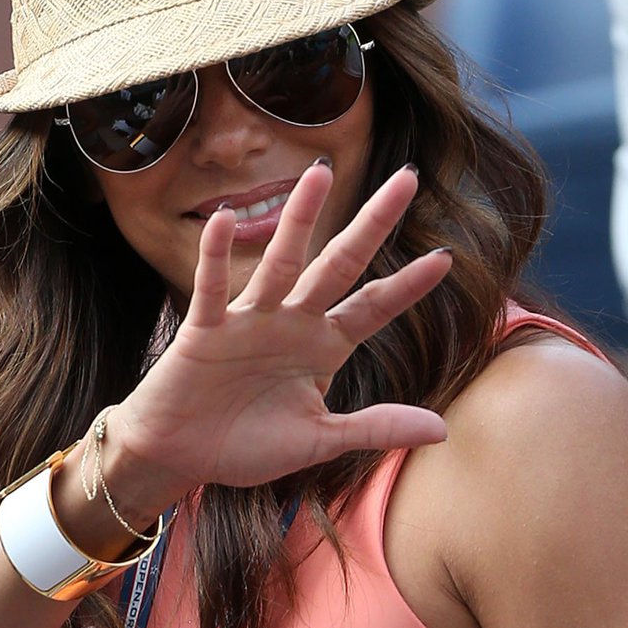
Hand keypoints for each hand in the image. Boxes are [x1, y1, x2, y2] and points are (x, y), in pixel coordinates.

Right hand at [107, 162, 450, 510]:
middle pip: (340, 264)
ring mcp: (250, 320)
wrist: (181, 455)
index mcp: (323, 347)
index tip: (445, 257)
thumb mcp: (320, 441)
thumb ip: (375, 428)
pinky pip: (212, 288)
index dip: (407, 285)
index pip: (374, 307)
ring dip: (300, 218)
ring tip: (319, 173)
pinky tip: (221, 220)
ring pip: (281, 261)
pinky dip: (215, 256)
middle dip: (373, 224)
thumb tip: (442, 429)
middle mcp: (292, 322)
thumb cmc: (247, 445)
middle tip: (406, 177)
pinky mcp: (206, 329)